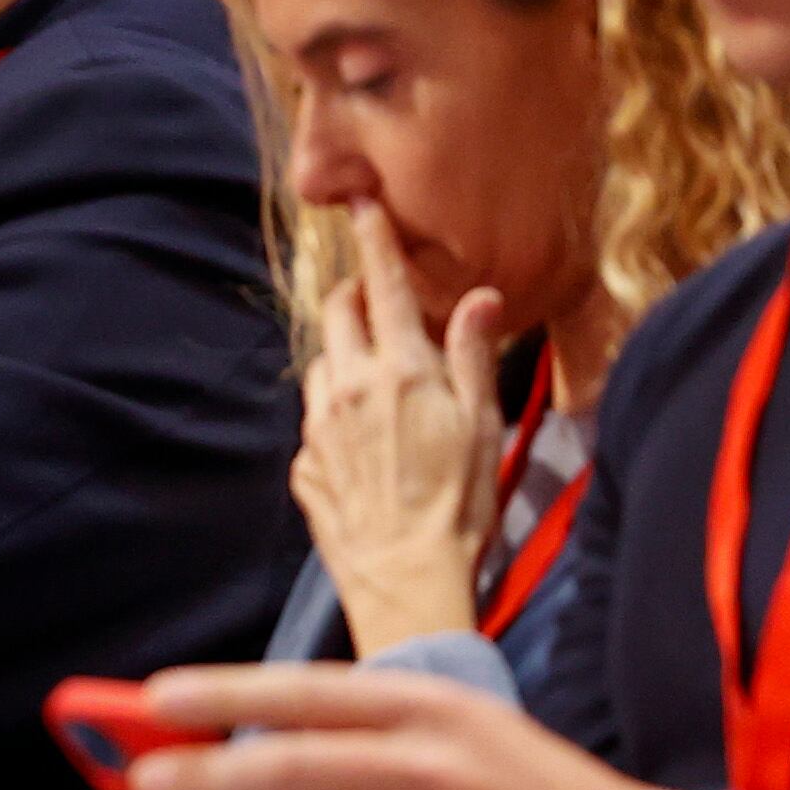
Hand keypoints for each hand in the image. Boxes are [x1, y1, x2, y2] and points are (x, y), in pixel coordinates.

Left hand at [127, 665, 723, 789]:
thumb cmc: (528, 788)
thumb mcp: (460, 727)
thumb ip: (371, 729)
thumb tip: (261, 731)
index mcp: (426, 708)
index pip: (303, 692)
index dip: (222, 694)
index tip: (157, 697)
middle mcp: (425, 765)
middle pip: (287, 768)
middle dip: (204, 778)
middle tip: (147, 783)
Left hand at [292, 204, 506, 654]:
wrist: (409, 582)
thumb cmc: (461, 506)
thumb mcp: (484, 425)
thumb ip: (472, 354)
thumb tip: (478, 297)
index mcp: (399, 371)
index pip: (382, 286)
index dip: (373, 241)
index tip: (362, 207)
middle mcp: (349, 389)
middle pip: (337, 313)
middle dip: (354, 294)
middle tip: (380, 301)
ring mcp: (320, 428)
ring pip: (321, 363)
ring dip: (343, 353)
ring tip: (378, 375)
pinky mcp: (305, 465)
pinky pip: (315, 419)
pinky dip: (336, 411)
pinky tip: (365, 437)